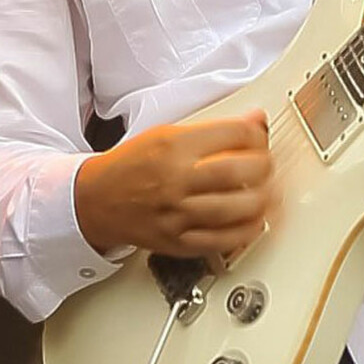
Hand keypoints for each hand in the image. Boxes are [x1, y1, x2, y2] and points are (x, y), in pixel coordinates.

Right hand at [74, 110, 274, 257]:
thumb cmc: (131, 166)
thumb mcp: (166, 134)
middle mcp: (175, 179)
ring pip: (236, 209)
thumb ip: (212, 131)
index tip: (260, 138)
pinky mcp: (177, 241)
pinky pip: (223, 240)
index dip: (256, 135)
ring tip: (266, 193)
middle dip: (264, 167)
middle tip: (267, 165)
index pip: (232, 135)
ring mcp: (176, 213)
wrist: (96, 200)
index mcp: (172, 146)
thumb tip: (254, 122)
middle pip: (238, 171)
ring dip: (262, 200)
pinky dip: (247, 231)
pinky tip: (253, 222)